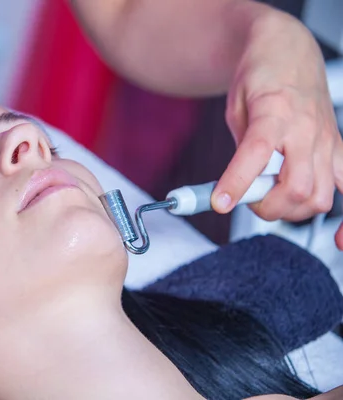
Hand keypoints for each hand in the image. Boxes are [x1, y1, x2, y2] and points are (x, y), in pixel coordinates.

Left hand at [211, 10, 342, 248]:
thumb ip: (241, 147)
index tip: (218, 203)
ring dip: (291, 210)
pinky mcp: (338, 148)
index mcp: (274, 112)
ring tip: (271, 199)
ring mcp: (327, 140)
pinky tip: (338, 239)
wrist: (287, 50)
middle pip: (295, 187)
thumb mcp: (235, 108)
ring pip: (320, 196)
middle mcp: (306, 129)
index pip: (257, 153)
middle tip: (247, 200)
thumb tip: (238, 188)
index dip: (237, 182)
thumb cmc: (257, 77)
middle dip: (265, 206)